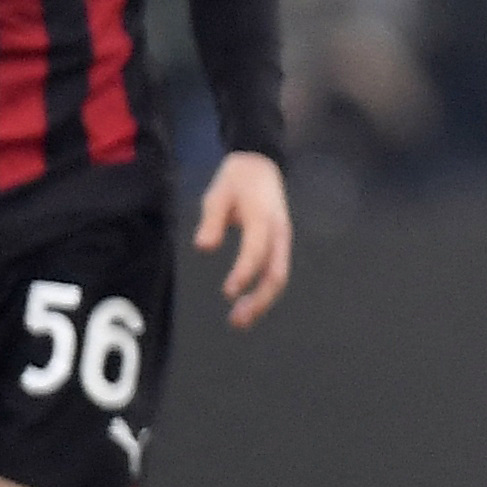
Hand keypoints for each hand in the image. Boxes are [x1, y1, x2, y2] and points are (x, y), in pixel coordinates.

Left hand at [192, 150, 291, 327]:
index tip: (228, 292)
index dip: (244, 273)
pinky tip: (248, 304)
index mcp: (263, 218)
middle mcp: (279, 233)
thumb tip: (203, 247)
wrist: (261, 165)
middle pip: (276, 273)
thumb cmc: (236, 180)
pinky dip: (263, 292)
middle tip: (237, 320)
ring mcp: (282, 241)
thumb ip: (211, 220)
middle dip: (259, 299)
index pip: (256, 251)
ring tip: (241, 320)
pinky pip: (275, 272)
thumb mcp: (217, 193)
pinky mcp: (279, 245)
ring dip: (262, 302)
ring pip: (278, 277)